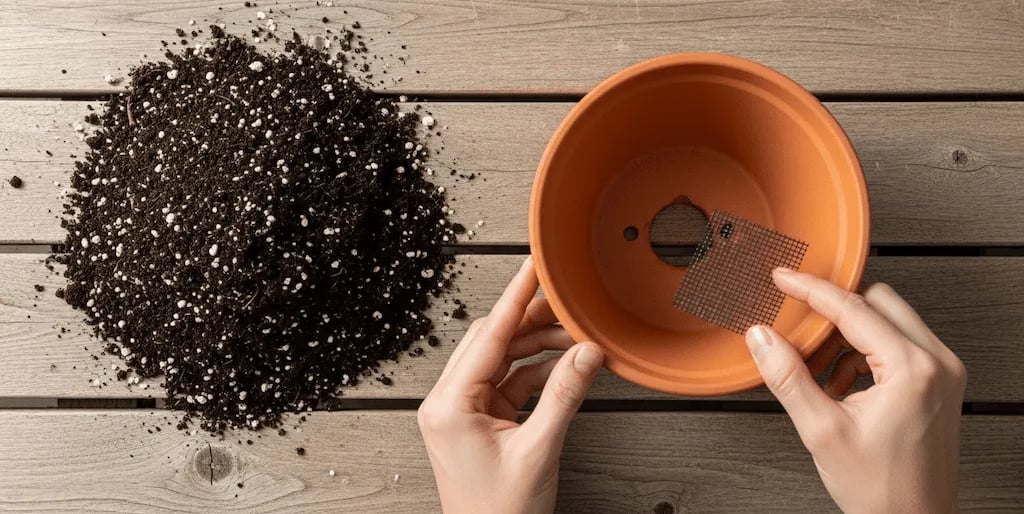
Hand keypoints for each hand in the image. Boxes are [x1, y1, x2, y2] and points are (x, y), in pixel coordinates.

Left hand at [418, 257, 604, 513]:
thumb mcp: (538, 451)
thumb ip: (564, 397)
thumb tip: (588, 353)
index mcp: (449, 406)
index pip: (488, 336)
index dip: (516, 297)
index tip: (533, 267)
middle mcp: (448, 403)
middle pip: (492, 341)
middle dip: (532, 320)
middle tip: (567, 301)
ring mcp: (463, 412)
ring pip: (502, 360)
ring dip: (538, 347)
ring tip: (577, 337)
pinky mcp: (479, 422)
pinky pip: (509, 382)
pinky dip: (537, 373)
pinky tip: (566, 365)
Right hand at [746, 268, 966, 512]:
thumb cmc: (883, 490)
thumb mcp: (821, 431)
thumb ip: (788, 377)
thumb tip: (761, 337)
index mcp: (912, 369)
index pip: (853, 308)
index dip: (810, 289)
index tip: (783, 279)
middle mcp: (936, 362)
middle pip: (878, 302)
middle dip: (833, 311)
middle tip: (798, 325)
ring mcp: (942, 373)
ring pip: (889, 321)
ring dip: (848, 335)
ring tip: (818, 370)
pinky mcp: (939, 384)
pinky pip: (899, 345)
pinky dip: (865, 353)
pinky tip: (841, 384)